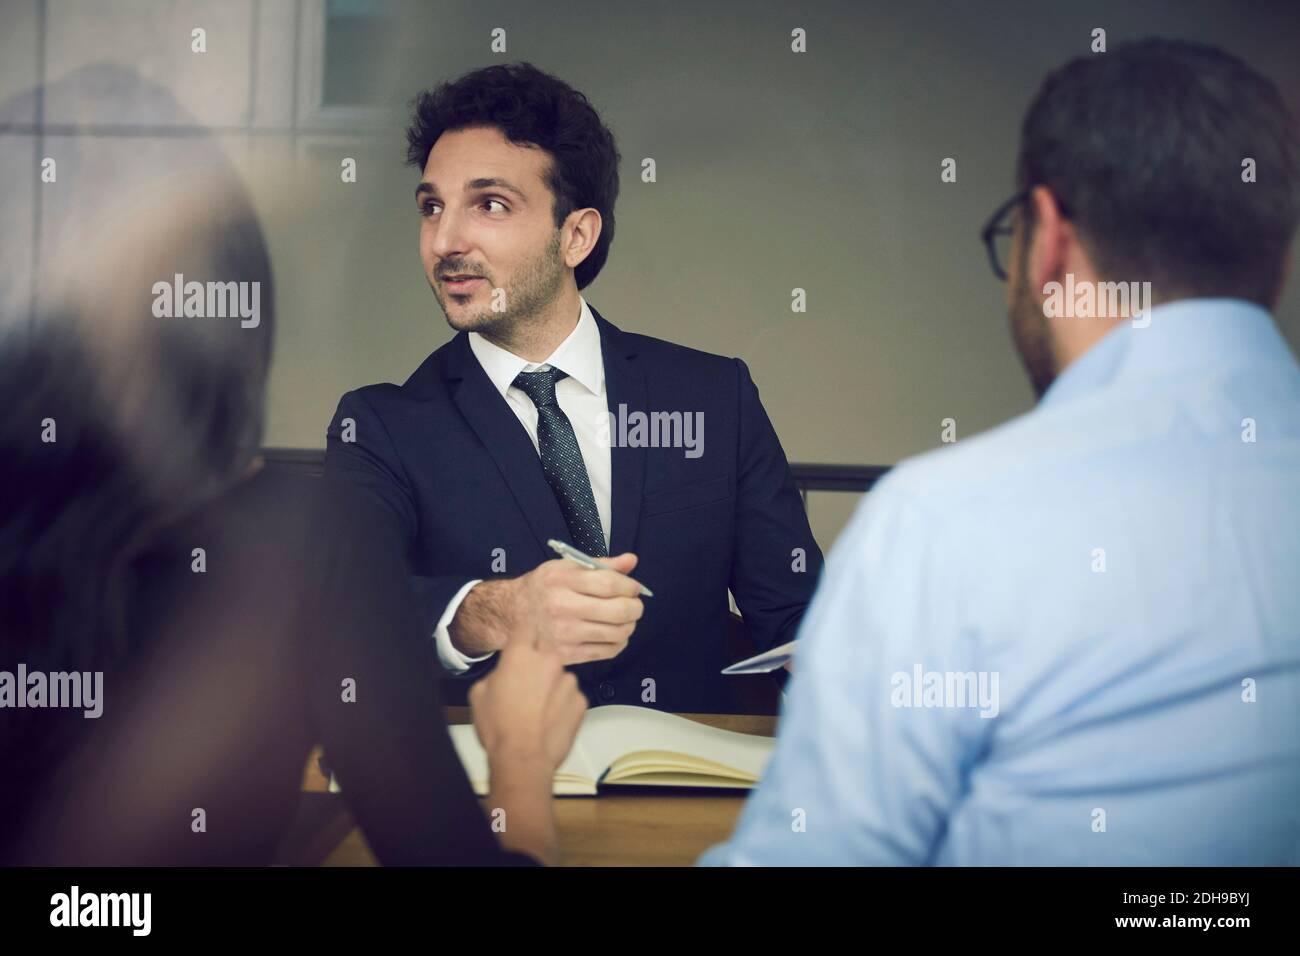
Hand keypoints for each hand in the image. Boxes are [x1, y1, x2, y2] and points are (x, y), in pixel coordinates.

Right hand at [450, 553, 644, 664]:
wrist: (511, 614)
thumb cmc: (542, 588)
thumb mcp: (565, 567)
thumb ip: (600, 564)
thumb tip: (631, 561)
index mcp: (562, 580)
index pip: (610, 584)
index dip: (630, 586)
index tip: (634, 588)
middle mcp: (562, 607)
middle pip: (618, 611)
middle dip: (635, 608)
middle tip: (635, 605)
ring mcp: (564, 634)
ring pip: (616, 633)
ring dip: (629, 626)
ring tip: (625, 619)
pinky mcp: (567, 654)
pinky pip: (607, 651)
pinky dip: (619, 643)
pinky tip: (614, 634)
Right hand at [468, 634, 585, 864]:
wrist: (522, 758)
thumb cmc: (496, 726)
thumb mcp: (478, 693)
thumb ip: (496, 673)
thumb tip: (506, 672)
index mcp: (521, 654)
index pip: (525, 627)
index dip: (522, 634)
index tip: (522, 641)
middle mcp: (549, 660)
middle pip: (546, 648)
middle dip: (538, 658)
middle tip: (527, 679)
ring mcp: (569, 680)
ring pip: (560, 674)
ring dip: (551, 683)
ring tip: (537, 708)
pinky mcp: (581, 700)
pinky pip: (570, 695)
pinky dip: (562, 703)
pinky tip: (550, 719)